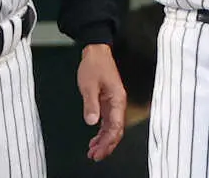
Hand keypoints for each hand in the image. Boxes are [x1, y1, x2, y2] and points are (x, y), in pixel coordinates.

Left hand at [79, 43, 126, 160]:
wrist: (96, 51)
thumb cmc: (94, 65)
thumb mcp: (89, 85)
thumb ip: (91, 104)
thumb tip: (92, 122)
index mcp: (117, 99)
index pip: (116, 126)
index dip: (108, 141)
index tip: (98, 151)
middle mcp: (118, 103)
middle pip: (116, 129)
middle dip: (107, 145)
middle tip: (95, 156)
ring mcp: (114, 103)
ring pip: (112, 127)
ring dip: (104, 140)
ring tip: (93, 151)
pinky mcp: (108, 101)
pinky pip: (107, 121)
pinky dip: (101, 132)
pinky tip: (94, 139)